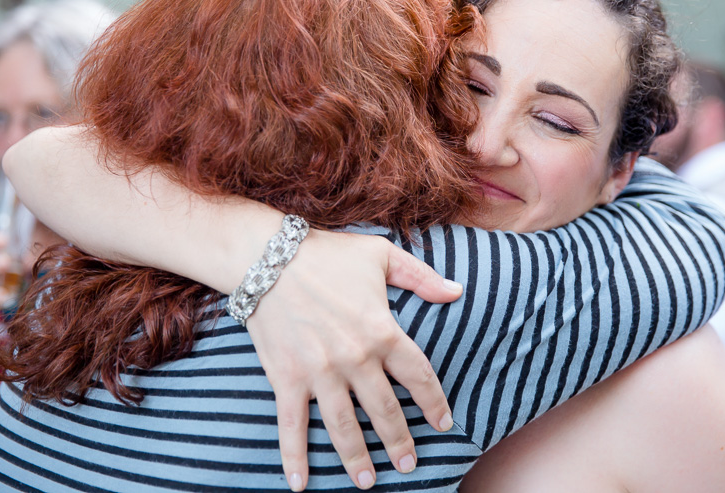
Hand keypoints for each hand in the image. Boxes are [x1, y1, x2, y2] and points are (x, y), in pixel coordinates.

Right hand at [245, 229, 461, 490]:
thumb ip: (422, 277)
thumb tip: (458, 292)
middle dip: (400, 441)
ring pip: (344, 427)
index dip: (434, 403)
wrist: (267, 257)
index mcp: (382, 331)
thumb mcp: (382, 256)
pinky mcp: (285, 379)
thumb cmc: (328, 254)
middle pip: (385, 410)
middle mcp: (355, 359)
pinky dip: (294, 458)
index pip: (418, 376)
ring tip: (368, 481)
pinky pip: (291, 427)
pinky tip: (299, 484)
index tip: (443, 423)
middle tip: (408, 464)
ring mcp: (319, 373)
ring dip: (357, 458)